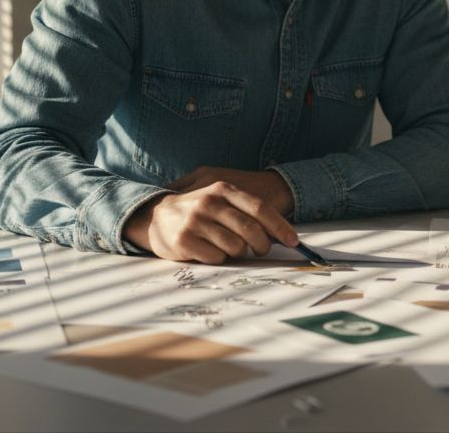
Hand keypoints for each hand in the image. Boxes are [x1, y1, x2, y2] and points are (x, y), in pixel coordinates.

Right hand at [122, 167, 297, 262]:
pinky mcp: (184, 241)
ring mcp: (196, 222)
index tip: (294, 241)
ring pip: (236, 247)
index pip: (260, 208)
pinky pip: (217, 258)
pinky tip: (209, 250)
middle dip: (262, 245)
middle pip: (251, 231)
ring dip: (238, 252)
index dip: (280, 226)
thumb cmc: (199, 210)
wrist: (155, 215)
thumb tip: (280, 232)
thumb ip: (246, 209)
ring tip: (227, 246)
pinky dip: (219, 258)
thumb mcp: (221, 199)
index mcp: (223, 189)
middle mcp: (210, 203)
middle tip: (261, 249)